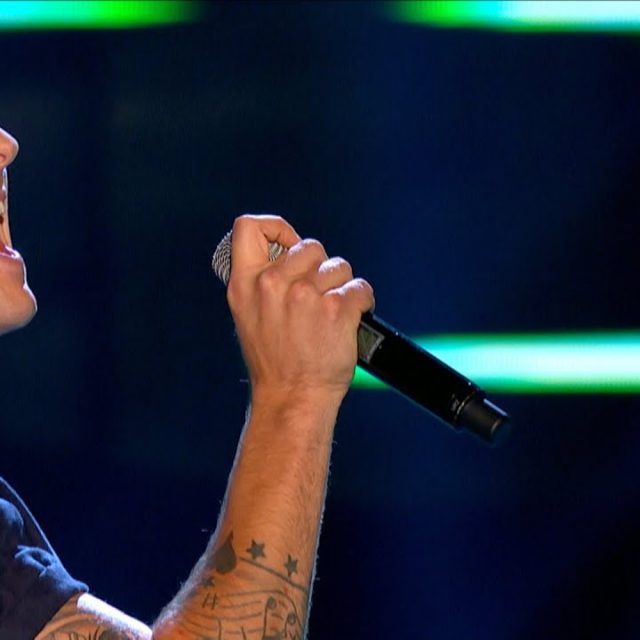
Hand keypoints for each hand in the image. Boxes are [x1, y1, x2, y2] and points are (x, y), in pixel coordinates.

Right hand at [227, 215, 373, 407]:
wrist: (293, 398)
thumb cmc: (274, 362)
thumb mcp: (249, 316)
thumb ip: (261, 281)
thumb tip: (287, 253)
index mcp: (246, 284)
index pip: (249, 227)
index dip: (276, 228)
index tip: (289, 244)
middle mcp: (273, 284)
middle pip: (310, 245)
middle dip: (320, 267)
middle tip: (317, 296)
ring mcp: (306, 296)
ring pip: (339, 267)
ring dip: (341, 287)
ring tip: (331, 313)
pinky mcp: (336, 309)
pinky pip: (360, 288)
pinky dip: (361, 301)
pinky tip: (350, 318)